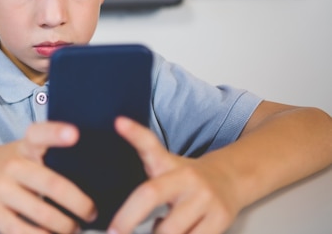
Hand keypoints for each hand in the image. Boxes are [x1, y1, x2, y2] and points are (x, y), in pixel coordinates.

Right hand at [0, 121, 95, 233]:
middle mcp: (12, 165)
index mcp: (24, 146)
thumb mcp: (22, 149)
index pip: (40, 133)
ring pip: (42, 214)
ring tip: (74, 228)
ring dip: (65, 226)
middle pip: (52, 185)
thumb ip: (48, 154)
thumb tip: (91, 173)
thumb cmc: (4, 163)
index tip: (75, 134)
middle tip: (91, 212)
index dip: (57, 133)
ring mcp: (0, 189)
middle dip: (79, 204)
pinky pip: (21, 231)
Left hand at [108, 117, 239, 233]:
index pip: (150, 145)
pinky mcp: (221, 219)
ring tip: (160, 228)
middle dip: (127, 218)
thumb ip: (139, 149)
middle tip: (115, 232)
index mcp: (168, 163)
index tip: (118, 122)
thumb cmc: (184, 177)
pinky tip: (181, 233)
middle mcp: (188, 178)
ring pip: (170, 230)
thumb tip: (118, 123)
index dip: (133, 133)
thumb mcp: (160, 161)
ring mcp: (206, 198)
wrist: (229, 180)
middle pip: (151, 195)